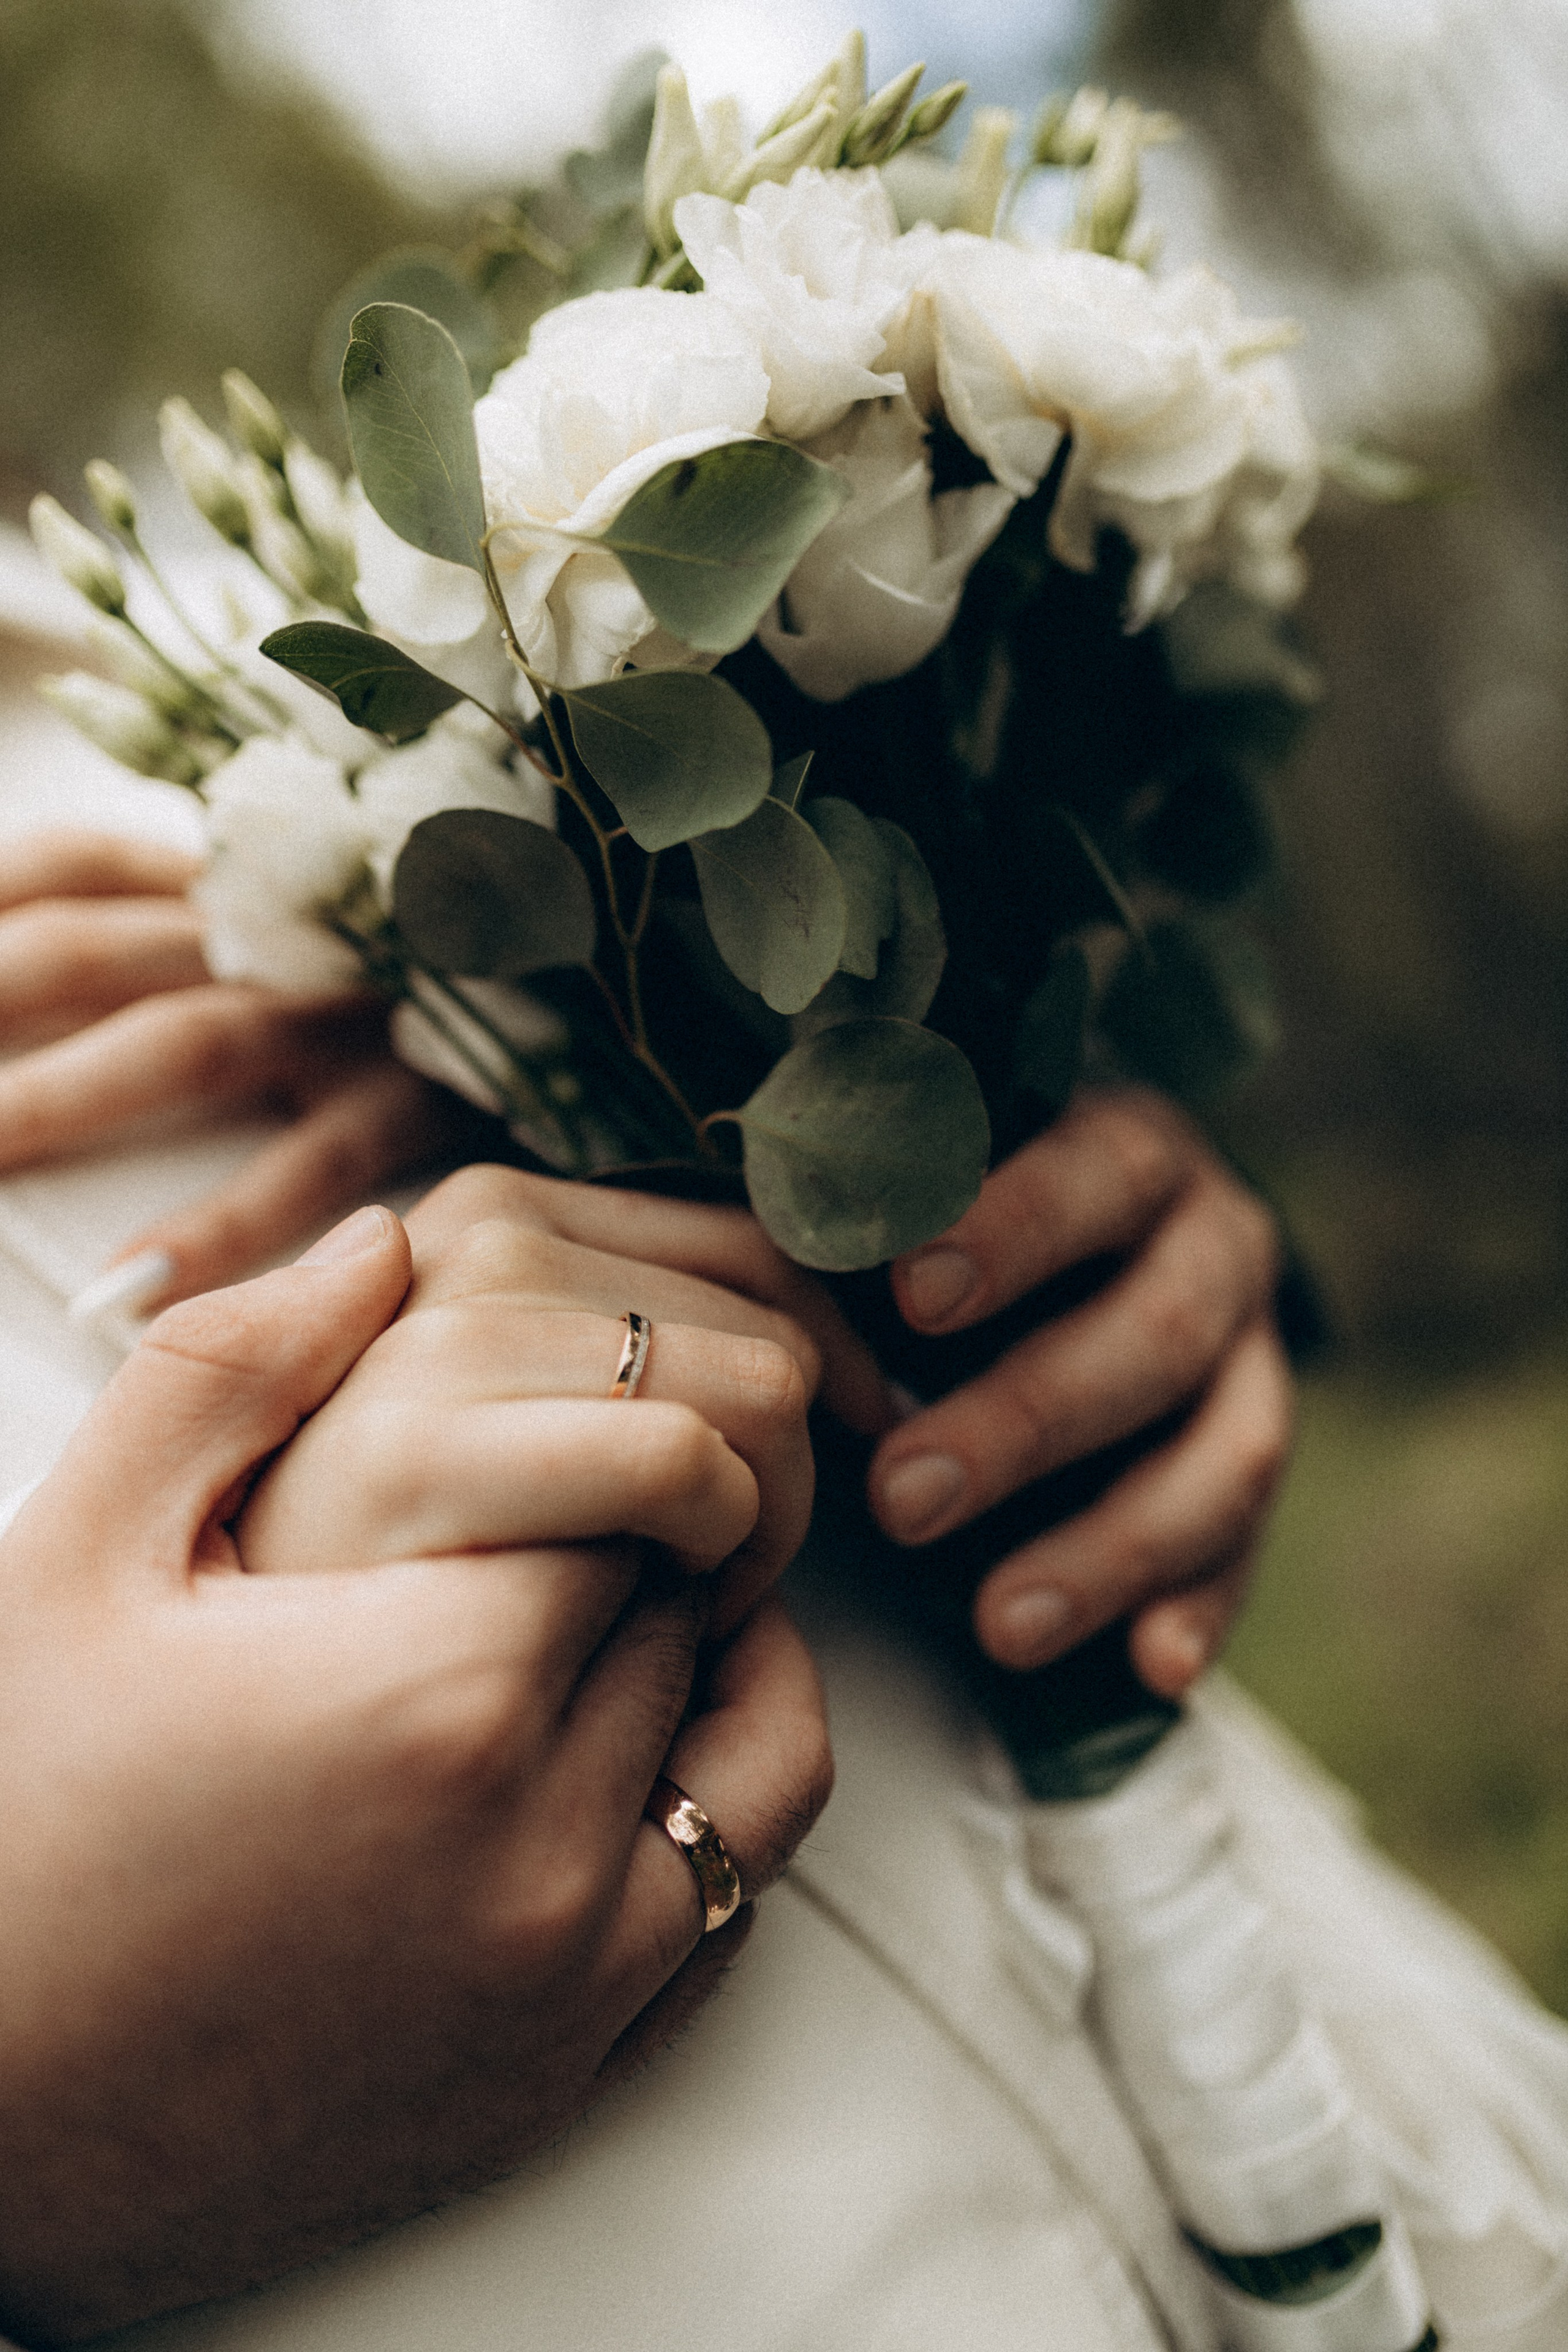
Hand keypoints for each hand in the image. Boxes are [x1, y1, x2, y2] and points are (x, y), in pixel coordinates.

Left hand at [0, 829, 469, 1311]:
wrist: (651, 980)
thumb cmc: (475, 956)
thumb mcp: (336, 912)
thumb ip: (227, 926)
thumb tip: (105, 947)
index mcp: (243, 869)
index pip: (65, 874)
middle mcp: (295, 923)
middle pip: (84, 952)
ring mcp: (364, 1004)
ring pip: (183, 1037)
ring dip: (54, 1100)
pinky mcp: (439, 1091)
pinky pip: (317, 1159)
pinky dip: (219, 1224)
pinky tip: (122, 1293)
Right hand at [0, 1209, 829, 2343]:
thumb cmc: (16, 1814)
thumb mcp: (84, 1561)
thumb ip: (233, 1371)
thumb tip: (381, 1242)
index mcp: (435, 1684)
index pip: (631, 1488)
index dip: (579, 1442)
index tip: (516, 1446)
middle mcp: (537, 1841)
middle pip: (684, 1606)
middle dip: (632, 1544)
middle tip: (539, 1524)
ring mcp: (568, 1978)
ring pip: (742, 1743)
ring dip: (691, 1661)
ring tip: (599, 1621)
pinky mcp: (571, 2073)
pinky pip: (733, 1903)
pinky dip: (711, 1806)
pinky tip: (626, 1758)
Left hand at [868, 1089, 1292, 1696]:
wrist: (1066, 1247)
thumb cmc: (952, 1215)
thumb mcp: (920, 1192)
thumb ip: (873, 1205)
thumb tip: (784, 1218)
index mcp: (1130, 1151)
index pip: (1093, 1174)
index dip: (1013, 1232)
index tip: (910, 1295)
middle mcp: (1215, 1245)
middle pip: (1154, 1334)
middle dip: (1025, 1424)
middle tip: (900, 1498)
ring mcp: (1252, 1358)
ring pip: (1222, 1456)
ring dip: (1109, 1548)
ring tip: (997, 1627)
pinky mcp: (1252, 1459)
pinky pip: (1248, 1543)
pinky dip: (1203, 1607)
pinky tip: (1153, 1668)